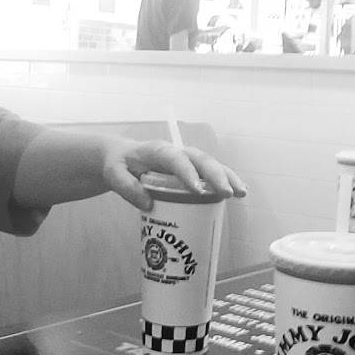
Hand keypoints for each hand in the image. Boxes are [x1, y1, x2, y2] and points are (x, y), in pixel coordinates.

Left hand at [101, 138, 247, 210]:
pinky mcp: (191, 169)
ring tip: (242, 193)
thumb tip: (148, 204)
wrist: (121, 157)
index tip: (197, 190)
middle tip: (229, 193)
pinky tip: (238, 192)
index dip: (187, 172)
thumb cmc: (118, 164)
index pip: (175, 159)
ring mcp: (186, 160)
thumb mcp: (113, 174)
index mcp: (157, 150)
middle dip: (217, 175)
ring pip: (210, 164)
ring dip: (227, 176)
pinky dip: (225, 180)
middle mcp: (176, 152)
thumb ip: (126, 187)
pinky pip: (210, 172)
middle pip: (201, 159)